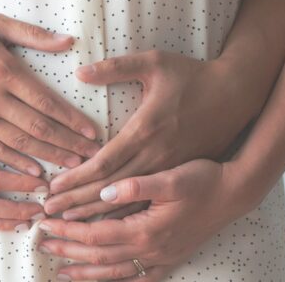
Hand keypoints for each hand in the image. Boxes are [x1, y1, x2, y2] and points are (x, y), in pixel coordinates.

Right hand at [0, 13, 99, 174]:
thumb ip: (32, 34)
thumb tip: (69, 41)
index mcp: (3, 70)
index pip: (46, 102)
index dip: (72, 120)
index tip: (93, 133)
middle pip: (37, 127)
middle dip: (67, 144)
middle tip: (91, 157)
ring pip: (18, 143)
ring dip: (47, 156)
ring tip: (71, 167)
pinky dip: (15, 163)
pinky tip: (34, 171)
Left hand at [37, 159, 248, 280]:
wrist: (233, 194)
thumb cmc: (202, 181)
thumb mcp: (171, 177)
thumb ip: (136, 186)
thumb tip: (103, 191)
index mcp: (145, 229)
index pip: (94, 234)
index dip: (67, 231)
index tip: (45, 224)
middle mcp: (150, 249)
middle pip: (99, 255)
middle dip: (67, 251)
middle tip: (42, 246)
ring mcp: (161, 258)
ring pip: (115, 272)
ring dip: (86, 272)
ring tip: (62, 273)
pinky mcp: (170, 259)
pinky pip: (140, 279)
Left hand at [44, 50, 255, 218]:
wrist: (236, 95)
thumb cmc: (191, 76)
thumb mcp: (154, 62)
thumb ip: (116, 67)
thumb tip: (79, 72)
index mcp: (144, 130)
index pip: (102, 163)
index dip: (75, 178)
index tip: (53, 188)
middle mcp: (154, 155)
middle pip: (109, 187)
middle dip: (77, 201)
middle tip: (48, 212)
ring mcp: (167, 168)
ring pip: (126, 198)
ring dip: (95, 211)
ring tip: (68, 222)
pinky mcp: (176, 172)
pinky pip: (146, 198)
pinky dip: (122, 211)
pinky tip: (105, 219)